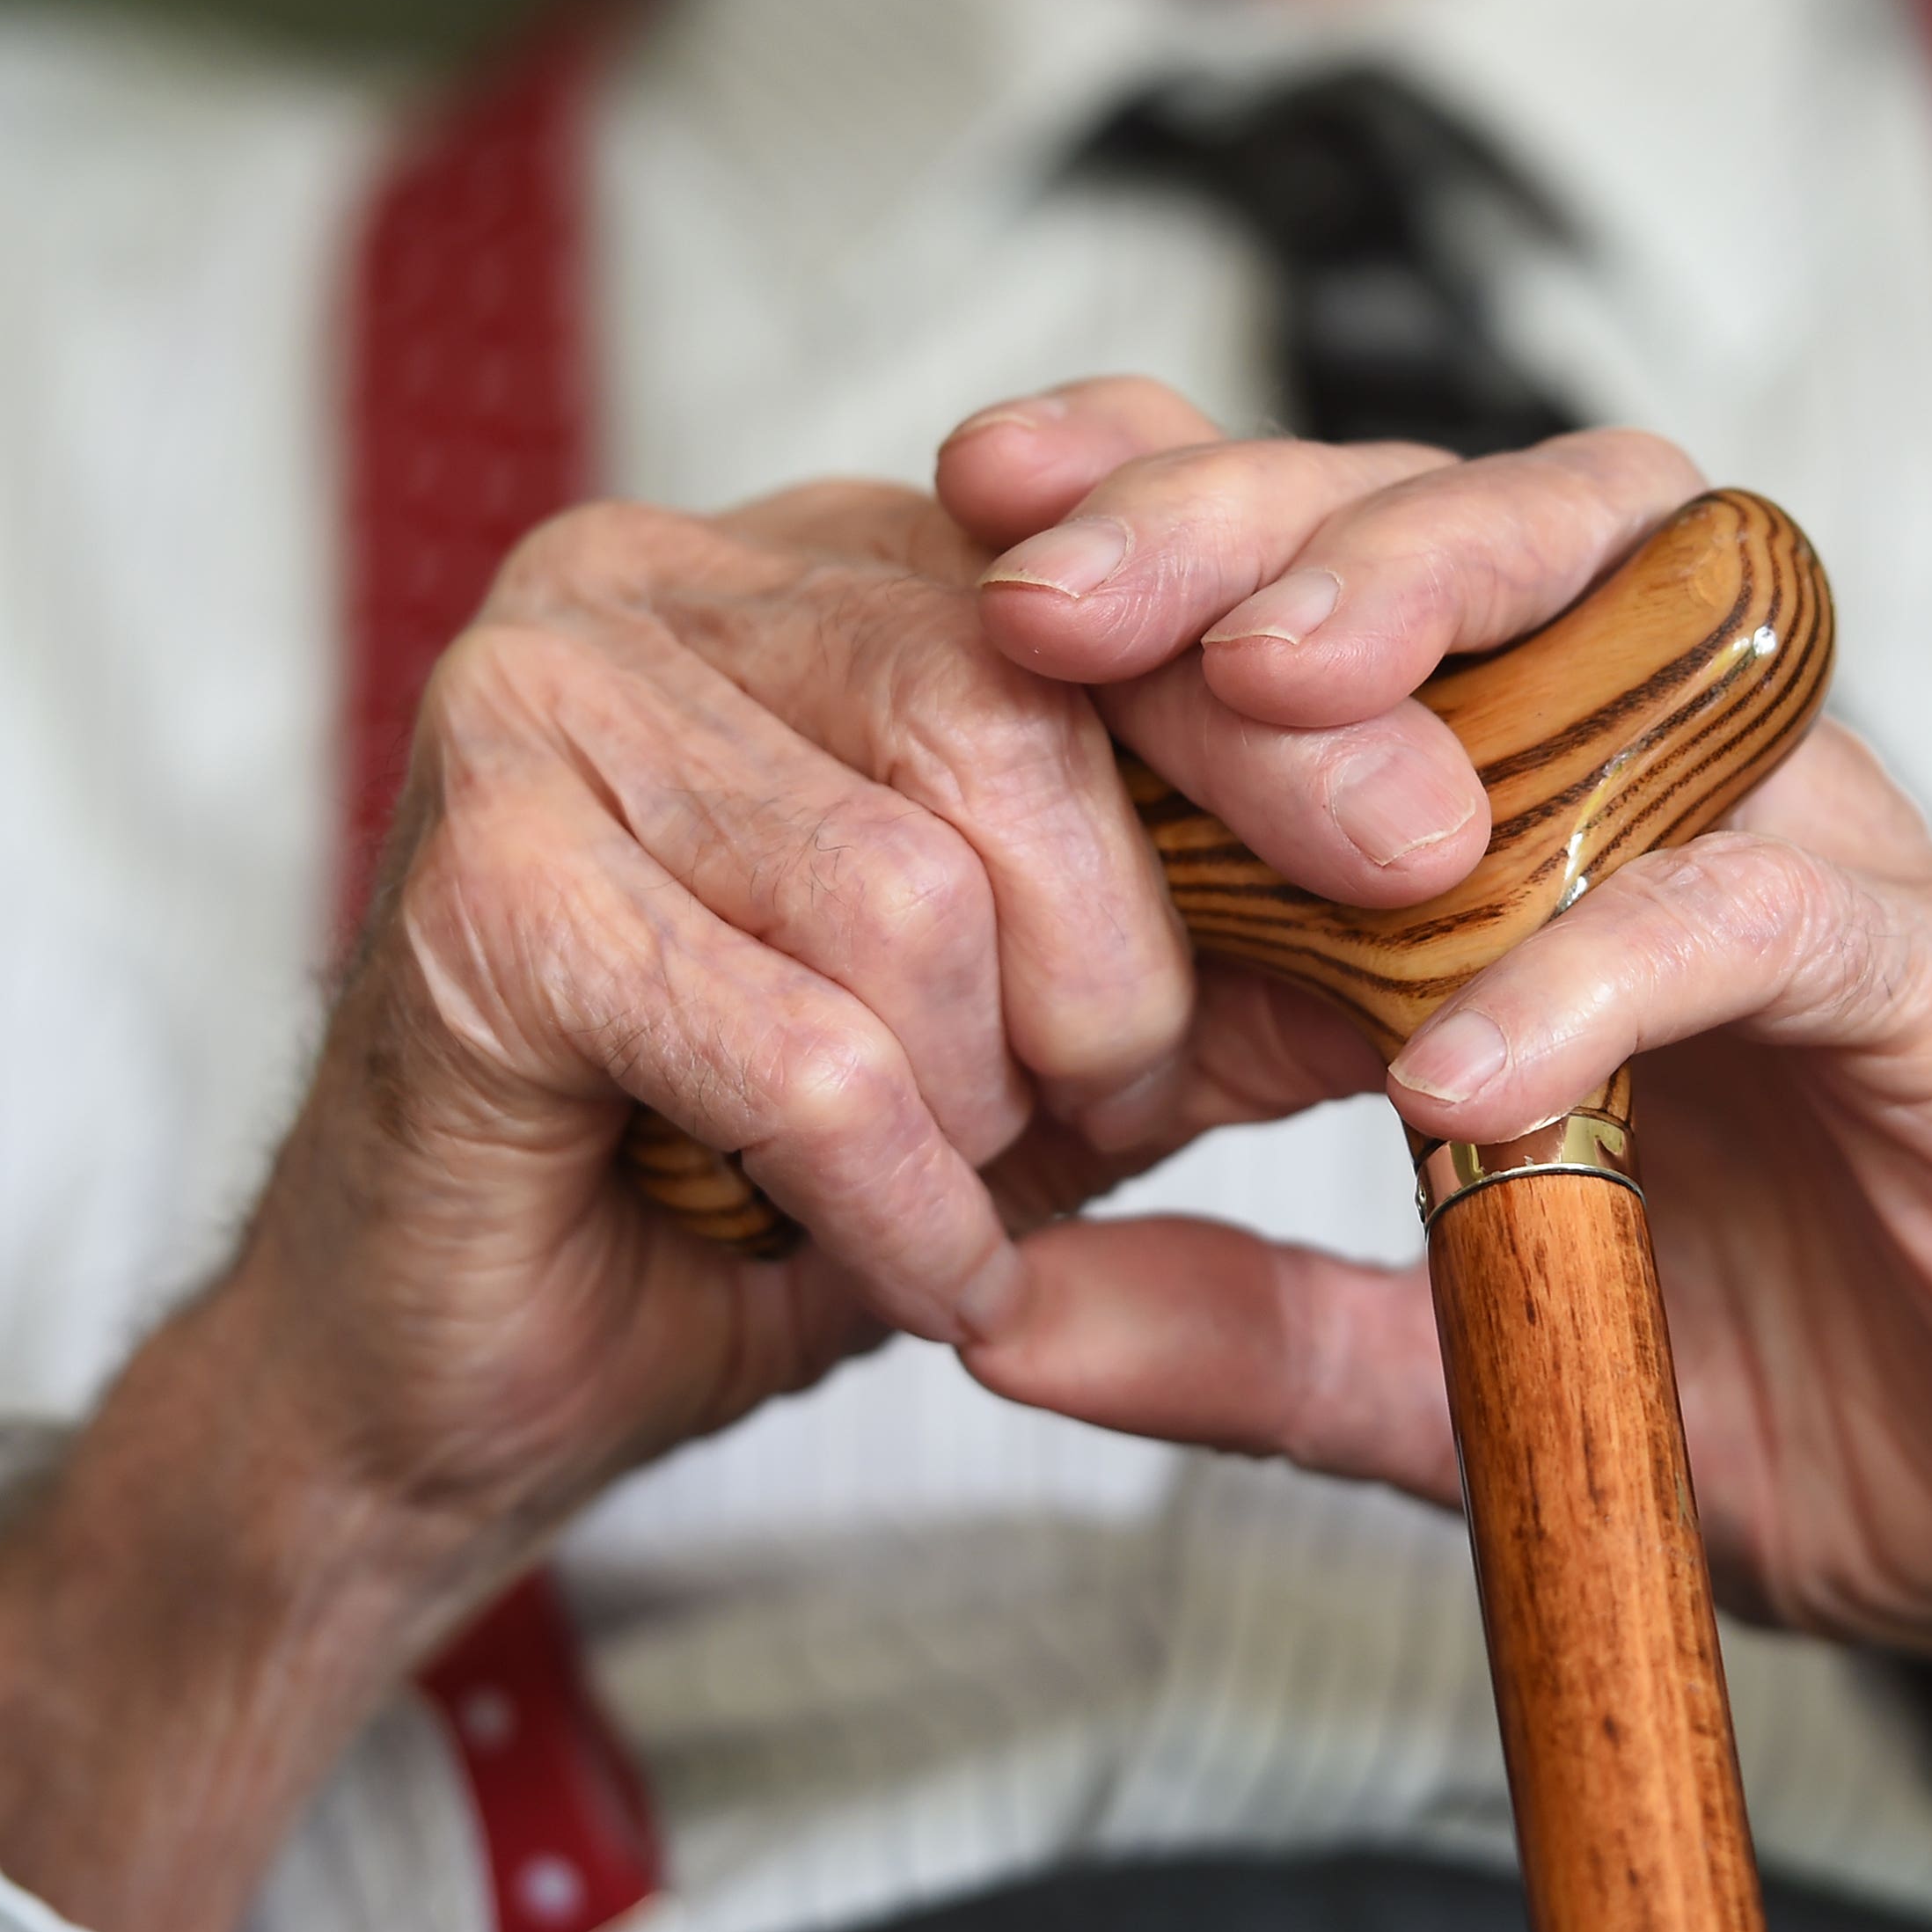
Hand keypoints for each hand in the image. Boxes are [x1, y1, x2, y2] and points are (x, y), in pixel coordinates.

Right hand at [0, 379, 1700, 1931]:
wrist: (466, 1370)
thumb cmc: (752, 1180)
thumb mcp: (1046, 1042)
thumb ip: (1223, 941)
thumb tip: (1465, 872)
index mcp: (799, 569)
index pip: (1095, 561)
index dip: (1281, 708)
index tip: (1436, 846)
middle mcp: (653, 578)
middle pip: (1013, 708)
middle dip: (1123, 961)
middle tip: (1109, 1108)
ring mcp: (534, 706)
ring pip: (913, 889)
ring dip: (984, 1102)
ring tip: (952, 1186)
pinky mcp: (471, 884)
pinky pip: (801, 1048)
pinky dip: (893, 1200)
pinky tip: (897, 1265)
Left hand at [957, 424, 1931, 1819]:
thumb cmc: (1814, 1397)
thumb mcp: (1472, 1370)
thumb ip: (1249, 1327)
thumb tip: (992, 1311)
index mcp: (1554, 844)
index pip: (1357, 603)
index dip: (1174, 529)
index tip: (975, 533)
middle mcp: (1685, 804)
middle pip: (1478, 536)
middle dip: (1253, 519)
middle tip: (1052, 586)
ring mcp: (1830, 870)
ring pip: (1646, 625)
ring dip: (1432, 618)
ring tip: (1239, 695)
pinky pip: (1775, 917)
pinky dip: (1608, 969)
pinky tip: (1454, 1069)